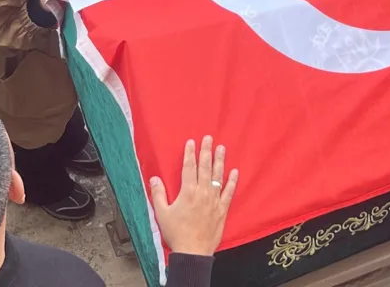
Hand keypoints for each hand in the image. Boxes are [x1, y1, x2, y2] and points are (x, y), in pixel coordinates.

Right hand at [149, 136, 237, 256]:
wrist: (193, 251)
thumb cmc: (176, 233)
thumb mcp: (161, 214)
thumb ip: (158, 194)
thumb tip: (154, 178)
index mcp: (187, 192)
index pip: (189, 168)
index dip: (190, 154)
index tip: (192, 142)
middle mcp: (202, 193)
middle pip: (205, 168)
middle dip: (206, 151)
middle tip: (209, 138)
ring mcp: (214, 200)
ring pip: (217, 176)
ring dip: (220, 161)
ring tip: (222, 148)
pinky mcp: (222, 210)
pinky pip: (229, 192)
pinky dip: (232, 181)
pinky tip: (235, 172)